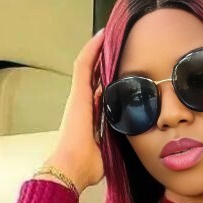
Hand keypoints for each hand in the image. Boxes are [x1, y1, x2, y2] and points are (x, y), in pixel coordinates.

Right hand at [46, 27, 105, 191]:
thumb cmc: (87, 166)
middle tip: (117, 43)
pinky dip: (92, 50)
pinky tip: (101, 36)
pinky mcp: (77, 94)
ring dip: (98, 50)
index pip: (99, 93)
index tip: (118, 69)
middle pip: (93, 76)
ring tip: (109, 34)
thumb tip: (130, 139)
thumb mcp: (107, 151)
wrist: (71, 168)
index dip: (107, 80)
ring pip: (87, 66)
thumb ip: (115, 141)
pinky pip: (83, 65)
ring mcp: (78, 98)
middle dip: (104, 60)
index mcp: (88, 118)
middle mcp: (81, 105)